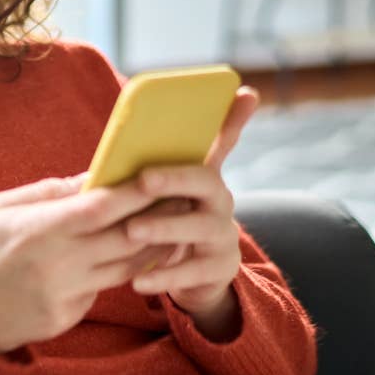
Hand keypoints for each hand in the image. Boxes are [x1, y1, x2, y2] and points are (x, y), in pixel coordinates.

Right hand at [0, 174, 183, 352]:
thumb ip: (47, 193)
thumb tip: (90, 178)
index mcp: (37, 230)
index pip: (100, 208)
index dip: (134, 191)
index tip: (158, 174)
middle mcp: (57, 264)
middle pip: (124, 238)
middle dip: (157, 216)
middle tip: (183, 196)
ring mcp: (64, 295)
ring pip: (125, 269)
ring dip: (153, 247)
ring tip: (174, 225)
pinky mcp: (67, 317)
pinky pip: (102, 290)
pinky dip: (119, 272)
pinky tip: (134, 257)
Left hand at [122, 87, 259, 335]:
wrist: (195, 275)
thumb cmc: (172, 219)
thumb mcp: (168, 190)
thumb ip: (156, 162)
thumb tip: (153, 124)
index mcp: (206, 175)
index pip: (220, 141)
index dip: (233, 119)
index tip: (242, 93)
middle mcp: (221, 201)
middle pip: (206, 181)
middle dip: (174, 178)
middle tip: (143, 178)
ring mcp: (223, 235)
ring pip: (198, 227)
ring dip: (163, 227)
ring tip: (131, 230)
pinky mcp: (219, 269)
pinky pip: (192, 272)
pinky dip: (163, 275)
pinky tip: (137, 280)